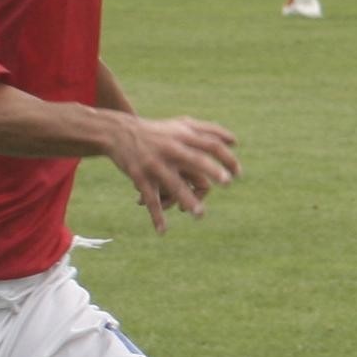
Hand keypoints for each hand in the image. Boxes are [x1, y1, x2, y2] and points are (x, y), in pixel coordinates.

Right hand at [107, 114, 239, 233]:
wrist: (117, 132)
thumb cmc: (158, 131)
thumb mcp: (181, 125)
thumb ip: (208, 131)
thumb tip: (235, 142)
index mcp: (183, 137)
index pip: (211, 145)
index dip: (227, 159)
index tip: (238, 174)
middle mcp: (170, 149)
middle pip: (196, 160)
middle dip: (213, 172)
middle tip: (227, 183)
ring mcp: (154, 164)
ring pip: (173, 185)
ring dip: (187, 201)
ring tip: (199, 214)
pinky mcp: (139, 176)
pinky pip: (150, 199)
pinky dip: (156, 216)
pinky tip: (163, 231)